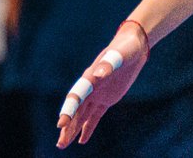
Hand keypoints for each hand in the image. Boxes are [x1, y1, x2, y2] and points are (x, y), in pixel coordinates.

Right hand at [55, 21, 149, 147]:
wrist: (132, 47)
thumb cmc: (124, 49)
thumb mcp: (117, 56)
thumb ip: (107, 65)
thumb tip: (96, 75)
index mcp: (89, 78)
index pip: (75, 97)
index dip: (68, 111)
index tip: (61, 125)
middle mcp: (89, 87)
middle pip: (75, 111)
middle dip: (67, 127)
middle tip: (60, 143)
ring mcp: (96, 94)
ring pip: (82, 116)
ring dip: (73, 130)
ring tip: (62, 145)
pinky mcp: (106, 99)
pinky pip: (95, 117)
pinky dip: (88, 128)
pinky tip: (82, 141)